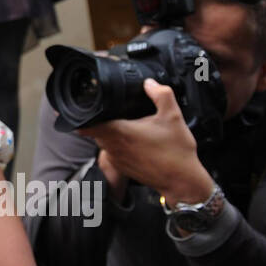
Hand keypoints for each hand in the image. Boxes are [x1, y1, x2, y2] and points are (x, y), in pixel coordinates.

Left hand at [78, 79, 212, 206]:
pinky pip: (112, 152)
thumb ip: (161, 95)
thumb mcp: (173, 117)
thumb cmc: (176, 152)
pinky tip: (134, 142)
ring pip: (103, 141)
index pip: (87, 125)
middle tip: (112, 113)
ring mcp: (116, 159)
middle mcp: (114, 147)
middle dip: (100, 121)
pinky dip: (118, 145)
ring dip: (109, 133)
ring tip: (126, 125)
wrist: (182, 182)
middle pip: (94, 130)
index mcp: (120, 132)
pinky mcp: (122, 168)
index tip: (83, 109)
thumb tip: (150, 83)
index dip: (82, 116)